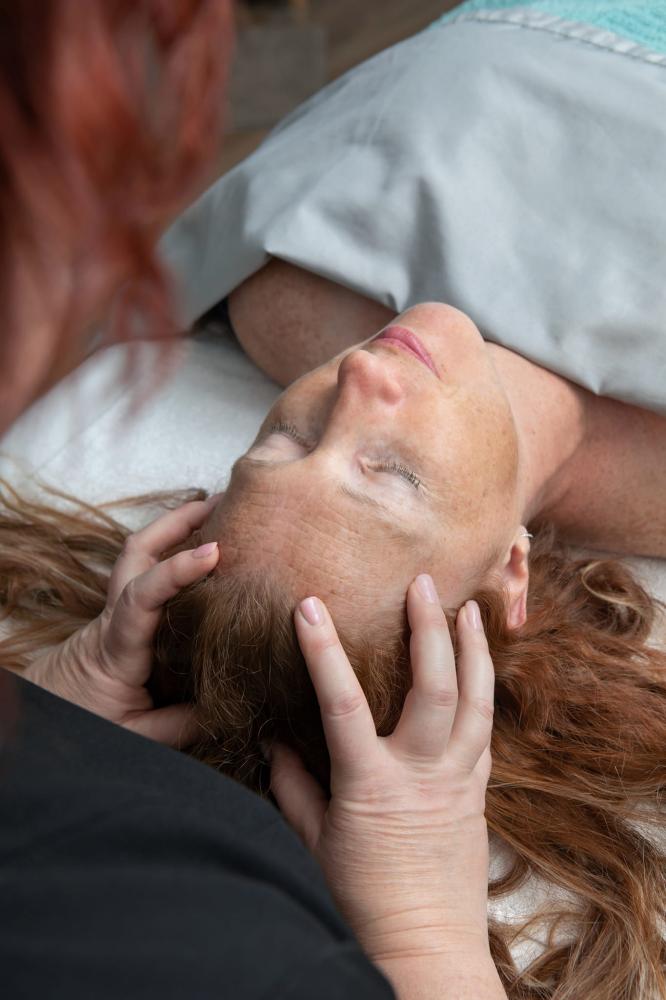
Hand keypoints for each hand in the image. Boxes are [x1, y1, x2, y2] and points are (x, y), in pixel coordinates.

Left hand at [23, 497, 219, 745]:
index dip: (177, 569)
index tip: (214, 551)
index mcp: (118, 642)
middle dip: (179, 519)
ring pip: (143, 550)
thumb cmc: (90, 719)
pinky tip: (211, 544)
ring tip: (225, 511)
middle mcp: (118, 612)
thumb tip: (235, 704)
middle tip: (225, 503)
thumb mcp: (135, 733)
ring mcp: (121, 603)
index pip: (141, 594)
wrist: (53, 708)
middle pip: (137, 549)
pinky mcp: (130, 606)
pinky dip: (180, 546)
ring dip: (180, 525)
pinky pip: (153, 564)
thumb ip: (181, 724)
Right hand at [270, 576, 495, 967]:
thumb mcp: (314, 843)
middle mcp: (422, 775)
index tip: (308, 605)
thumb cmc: (363, 899)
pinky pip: (486, 731)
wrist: (427, 949)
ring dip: (475, 651)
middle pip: (434, 687)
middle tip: (425, 583)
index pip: (342, 704)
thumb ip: (294, 785)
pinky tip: (479, 669)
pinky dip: (483, 692)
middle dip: (430, 628)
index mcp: (371, 786)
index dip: (323, 651)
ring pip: (477, 703)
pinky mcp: (479, 792)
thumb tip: (275, 739)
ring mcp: (458, 781)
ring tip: (469, 608)